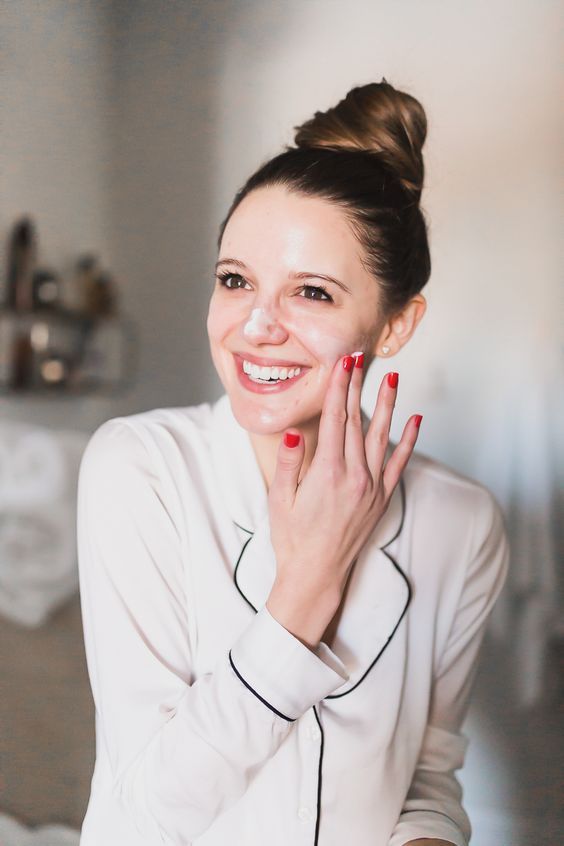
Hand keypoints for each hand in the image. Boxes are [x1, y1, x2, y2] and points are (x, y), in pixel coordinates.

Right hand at [266, 352, 421, 648]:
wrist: (316, 574)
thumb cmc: (292, 538)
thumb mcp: (280, 499)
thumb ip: (288, 462)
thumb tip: (295, 430)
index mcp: (327, 472)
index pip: (336, 419)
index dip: (339, 388)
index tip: (343, 364)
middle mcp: (355, 476)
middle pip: (357, 422)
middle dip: (357, 387)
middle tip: (359, 358)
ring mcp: (371, 487)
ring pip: (382, 437)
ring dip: (387, 406)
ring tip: (393, 379)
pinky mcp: (381, 499)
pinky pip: (399, 464)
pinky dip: (409, 441)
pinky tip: (415, 421)